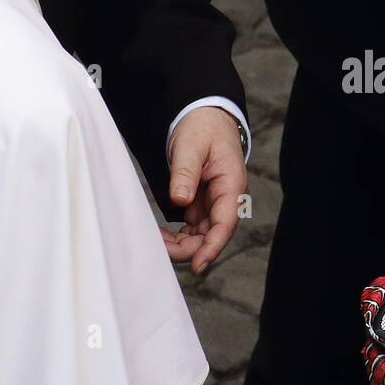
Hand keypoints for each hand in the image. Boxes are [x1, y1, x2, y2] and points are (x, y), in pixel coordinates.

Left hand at [163, 106, 245, 272]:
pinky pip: (192, 230)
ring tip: (153, 240)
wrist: (205, 118)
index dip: (212, 248)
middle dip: (187, 249)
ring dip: (179, 245)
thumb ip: (185, 173)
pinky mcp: (202, 206)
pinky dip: (176, 236)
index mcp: (231, 185)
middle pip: (211, 237)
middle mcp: (226, 200)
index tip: (198, 265)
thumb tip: (180, 201)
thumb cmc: (202, 128)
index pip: (225, 224)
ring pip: (200, 237)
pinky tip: (158, 235)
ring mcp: (213, 205)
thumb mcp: (190, 145)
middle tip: (156, 248)